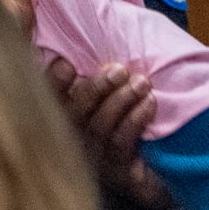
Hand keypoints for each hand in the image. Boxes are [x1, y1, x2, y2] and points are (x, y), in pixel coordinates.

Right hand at [47, 56, 169, 207]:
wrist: (159, 170)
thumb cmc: (131, 119)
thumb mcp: (110, 92)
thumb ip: (99, 72)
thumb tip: (80, 36)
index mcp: (63, 116)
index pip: (49, 97)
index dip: (52, 82)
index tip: (66, 64)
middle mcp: (72, 138)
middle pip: (73, 113)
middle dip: (96, 88)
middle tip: (119, 70)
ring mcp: (92, 157)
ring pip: (99, 127)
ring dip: (121, 101)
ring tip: (141, 82)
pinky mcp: (116, 172)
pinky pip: (121, 143)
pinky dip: (135, 120)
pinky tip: (149, 104)